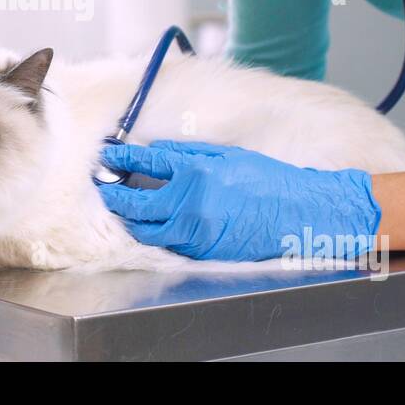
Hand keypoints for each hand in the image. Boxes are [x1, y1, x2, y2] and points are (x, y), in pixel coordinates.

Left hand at [97, 139, 379, 261]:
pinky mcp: (202, 252)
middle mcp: (191, 206)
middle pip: (137, 204)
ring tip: (122, 206)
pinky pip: (168, 242)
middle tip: (106, 185)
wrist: (298, 214)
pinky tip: (151, 222)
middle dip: (116, 195)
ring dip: (131, 218)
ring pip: (147, 230)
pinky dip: (155, 232)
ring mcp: (195, 233)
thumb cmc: (268, 181)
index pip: (147, 165)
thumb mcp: (228, 156)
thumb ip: (188, 155)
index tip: (109, 155)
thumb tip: (155, 152)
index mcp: (197, 174)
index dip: (123, 159)